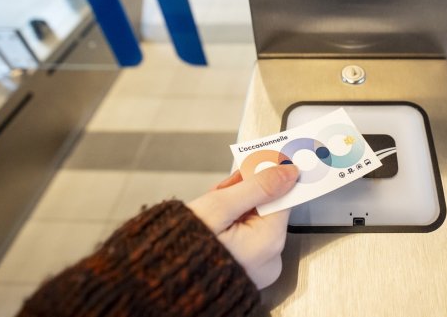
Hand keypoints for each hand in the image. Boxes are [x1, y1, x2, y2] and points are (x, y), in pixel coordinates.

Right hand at [187, 164, 298, 288]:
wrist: (157, 282)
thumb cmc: (183, 249)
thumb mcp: (220, 207)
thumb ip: (257, 186)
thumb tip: (288, 172)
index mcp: (268, 244)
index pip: (282, 198)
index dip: (265, 178)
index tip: (255, 165)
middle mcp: (268, 259)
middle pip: (266, 209)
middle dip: (245, 193)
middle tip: (223, 188)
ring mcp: (256, 267)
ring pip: (254, 220)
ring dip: (235, 206)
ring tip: (211, 204)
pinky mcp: (244, 270)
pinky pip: (245, 238)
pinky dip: (232, 224)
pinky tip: (213, 219)